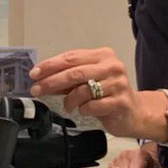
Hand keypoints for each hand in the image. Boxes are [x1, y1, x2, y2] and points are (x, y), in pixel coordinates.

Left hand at [28, 47, 150, 138]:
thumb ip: (67, 77)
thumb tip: (41, 78)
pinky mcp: (120, 102)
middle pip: (74, 72)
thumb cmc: (107, 93)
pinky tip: (84, 110)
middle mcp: (112, 66)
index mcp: (102, 55)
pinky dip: (83, 109)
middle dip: (51, 82)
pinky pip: (92, 106)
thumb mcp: (87, 80)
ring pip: (82, 90)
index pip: (70, 57)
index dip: (50, 65)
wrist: (133, 112)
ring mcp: (118, 84)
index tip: (34, 74)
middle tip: (36, 90)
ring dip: (69, 100)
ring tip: (68, 106)